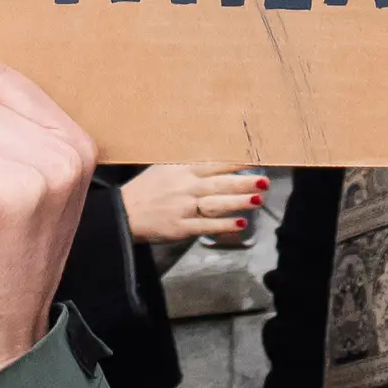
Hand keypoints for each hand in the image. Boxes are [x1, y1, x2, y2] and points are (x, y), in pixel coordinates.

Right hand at [121, 163, 267, 245]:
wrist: (123, 213)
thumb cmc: (145, 190)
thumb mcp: (163, 168)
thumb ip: (186, 165)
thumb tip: (211, 159)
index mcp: (181, 171)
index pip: (214, 165)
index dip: (235, 163)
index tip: (254, 160)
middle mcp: (185, 188)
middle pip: (220, 184)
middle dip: (244, 182)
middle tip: (264, 180)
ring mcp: (184, 208)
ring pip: (217, 204)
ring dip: (239, 202)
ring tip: (258, 199)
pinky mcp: (181, 228)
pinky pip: (206, 226)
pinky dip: (223, 225)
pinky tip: (240, 223)